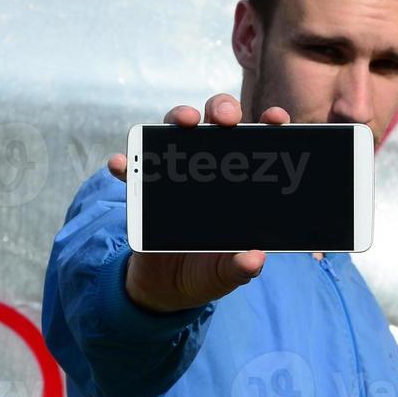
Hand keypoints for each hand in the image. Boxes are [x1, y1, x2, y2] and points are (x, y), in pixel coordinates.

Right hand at [106, 94, 290, 312]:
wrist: (168, 287)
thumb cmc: (207, 271)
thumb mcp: (226, 273)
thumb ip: (240, 267)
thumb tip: (255, 258)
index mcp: (240, 182)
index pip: (259, 143)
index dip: (269, 124)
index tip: (275, 118)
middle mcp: (208, 167)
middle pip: (216, 123)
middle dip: (223, 110)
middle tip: (225, 119)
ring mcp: (173, 173)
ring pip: (176, 130)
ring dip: (178, 117)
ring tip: (183, 121)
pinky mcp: (143, 188)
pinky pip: (132, 168)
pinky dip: (125, 162)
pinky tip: (122, 164)